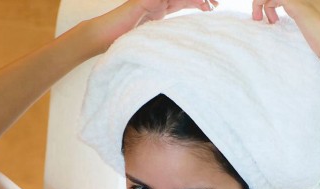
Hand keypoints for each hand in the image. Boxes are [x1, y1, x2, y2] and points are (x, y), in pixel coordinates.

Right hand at [92, 0, 217, 49]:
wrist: (103, 38)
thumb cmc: (124, 44)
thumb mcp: (151, 43)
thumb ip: (166, 41)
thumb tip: (183, 54)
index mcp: (159, 9)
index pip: (183, 1)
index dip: (199, 3)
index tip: (213, 9)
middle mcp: (156, 1)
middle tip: (216, 4)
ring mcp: (150, 0)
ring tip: (208, 3)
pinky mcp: (144, 1)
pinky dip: (180, 0)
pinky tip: (193, 1)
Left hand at [251, 0, 319, 59]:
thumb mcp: (315, 34)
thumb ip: (307, 29)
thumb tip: (303, 36)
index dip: (275, 3)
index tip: (272, 20)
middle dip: (266, 1)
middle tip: (260, 18)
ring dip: (260, 2)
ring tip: (258, 18)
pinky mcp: (296, 4)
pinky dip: (261, 3)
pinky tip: (263, 19)